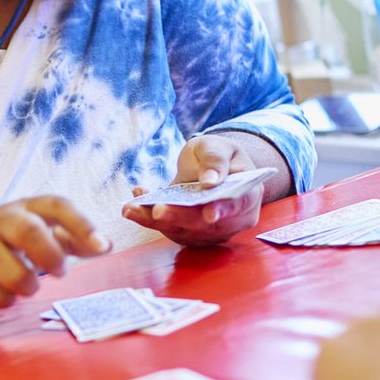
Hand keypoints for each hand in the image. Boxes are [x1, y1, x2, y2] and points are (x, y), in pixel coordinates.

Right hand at [0, 196, 109, 308]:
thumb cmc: (9, 240)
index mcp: (24, 208)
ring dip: (29, 287)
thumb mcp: (39, 229)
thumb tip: (105, 246)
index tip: (102, 247)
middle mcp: (0, 222)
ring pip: (15, 277)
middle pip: (29, 233)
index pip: (57, 206)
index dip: (82, 225)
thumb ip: (74, 238)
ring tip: (25, 282)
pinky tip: (0, 288)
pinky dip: (6, 300)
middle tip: (60, 271)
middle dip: (51, 258)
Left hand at [122, 134, 272, 246]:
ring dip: (155, 223)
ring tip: (131, 208)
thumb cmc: (219, 154)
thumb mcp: (218, 146)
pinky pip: (169, 229)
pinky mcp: (189, 233)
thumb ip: (216, 160)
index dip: (223, 211)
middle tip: (157, 210)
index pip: (237, 207)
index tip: (208, 214)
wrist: (208, 165)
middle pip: (206, 226)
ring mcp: (210, 231)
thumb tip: (211, 180)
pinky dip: (148, 219)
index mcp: (247, 197)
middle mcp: (231, 220)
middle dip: (180, 218)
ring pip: (183, 232)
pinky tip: (133, 205)